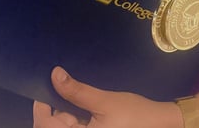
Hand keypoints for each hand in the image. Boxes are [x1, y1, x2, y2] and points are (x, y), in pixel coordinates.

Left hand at [33, 66, 181, 127]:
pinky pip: (76, 127)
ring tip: (80, 94)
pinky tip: (84, 105)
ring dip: (67, 112)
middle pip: (53, 126)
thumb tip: (55, 74)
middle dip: (57, 108)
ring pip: (64, 126)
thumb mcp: (104, 101)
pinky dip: (75, 117)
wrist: (157, 124)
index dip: (41, 108)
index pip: (45, 127)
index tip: (43, 87)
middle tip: (68, 86)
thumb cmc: (132, 115)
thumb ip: (77, 91)